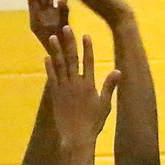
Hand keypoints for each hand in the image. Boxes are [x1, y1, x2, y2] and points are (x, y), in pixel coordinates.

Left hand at [28, 0, 68, 49]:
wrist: (66, 65)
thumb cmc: (61, 54)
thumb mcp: (59, 35)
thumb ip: (61, 18)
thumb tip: (62, 1)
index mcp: (36, 22)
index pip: (33, 0)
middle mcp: (42, 18)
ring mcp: (51, 18)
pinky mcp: (61, 20)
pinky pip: (61, 4)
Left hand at [45, 25, 120, 146]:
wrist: (76, 137)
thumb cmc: (93, 123)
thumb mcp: (105, 105)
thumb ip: (109, 87)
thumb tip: (118, 71)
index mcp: (89, 85)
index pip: (88, 62)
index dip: (87, 48)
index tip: (86, 35)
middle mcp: (75, 83)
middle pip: (72, 59)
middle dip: (70, 42)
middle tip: (66, 27)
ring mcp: (64, 88)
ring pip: (60, 65)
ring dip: (56, 50)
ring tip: (54, 37)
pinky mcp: (55, 95)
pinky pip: (52, 77)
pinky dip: (49, 67)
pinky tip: (47, 57)